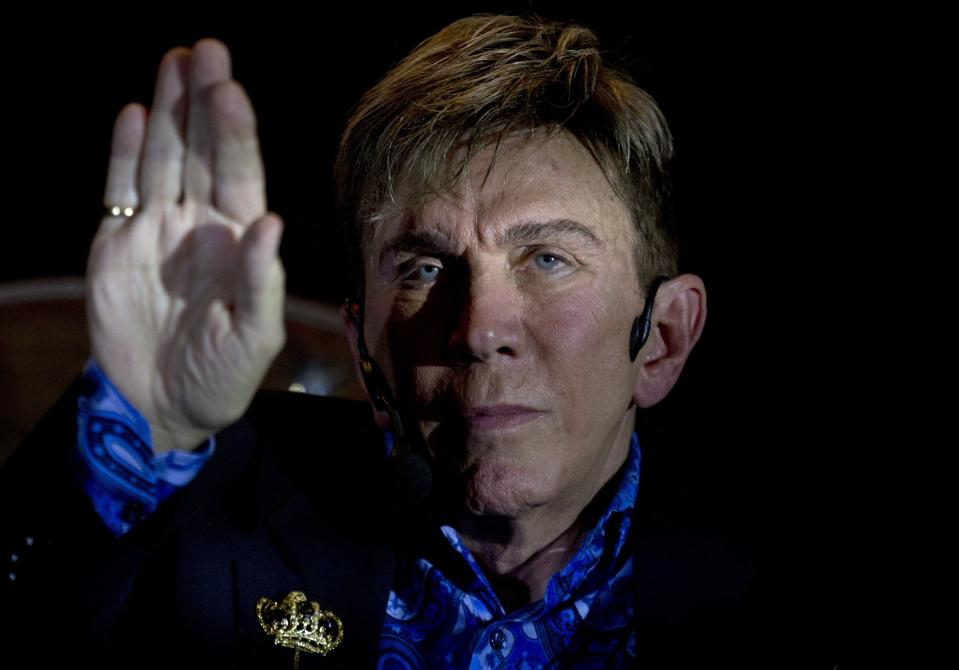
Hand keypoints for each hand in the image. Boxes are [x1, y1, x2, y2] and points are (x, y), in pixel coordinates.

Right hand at [87, 40, 284, 452]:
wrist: (162, 406)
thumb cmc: (222, 378)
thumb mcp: (253, 339)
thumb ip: (262, 282)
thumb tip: (271, 223)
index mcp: (240, 242)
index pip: (240, 175)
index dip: (235, 133)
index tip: (229, 89)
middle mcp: (201, 224)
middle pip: (203, 153)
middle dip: (204, 103)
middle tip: (205, 50)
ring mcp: (157, 229)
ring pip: (163, 159)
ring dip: (168, 113)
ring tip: (174, 62)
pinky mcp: (116, 243)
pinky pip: (120, 190)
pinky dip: (124, 154)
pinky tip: (134, 116)